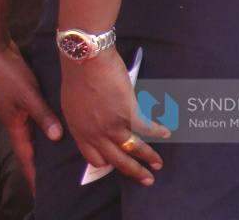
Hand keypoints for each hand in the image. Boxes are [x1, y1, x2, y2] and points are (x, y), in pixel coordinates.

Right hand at [0, 40, 63, 189]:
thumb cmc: (6, 73)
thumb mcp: (27, 94)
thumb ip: (43, 115)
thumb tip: (57, 137)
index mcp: (14, 126)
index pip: (26, 159)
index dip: (34, 177)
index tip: (42, 194)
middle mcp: (15, 122)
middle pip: (30, 150)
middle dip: (41, 166)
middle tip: (57, 180)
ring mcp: (18, 110)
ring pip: (34, 134)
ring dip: (45, 146)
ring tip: (61, 158)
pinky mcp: (22, 99)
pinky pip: (36, 119)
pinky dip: (46, 126)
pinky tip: (58, 126)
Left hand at [60, 48, 169, 185]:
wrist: (85, 59)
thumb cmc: (77, 74)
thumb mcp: (72, 103)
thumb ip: (82, 119)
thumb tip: (94, 125)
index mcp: (79, 130)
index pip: (93, 157)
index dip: (105, 163)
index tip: (114, 166)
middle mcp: (95, 133)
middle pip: (117, 160)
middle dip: (133, 171)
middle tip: (146, 179)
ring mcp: (112, 126)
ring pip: (134, 149)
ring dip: (149, 157)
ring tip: (158, 164)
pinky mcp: (128, 114)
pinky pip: (147, 129)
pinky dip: (159, 131)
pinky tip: (166, 132)